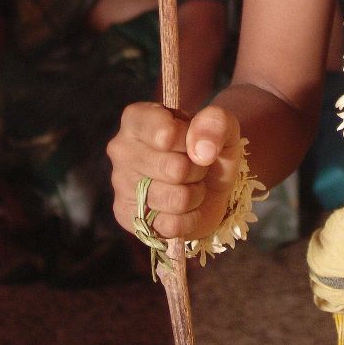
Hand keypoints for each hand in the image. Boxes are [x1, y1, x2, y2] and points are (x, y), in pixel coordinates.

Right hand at [107, 102, 244, 242]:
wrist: (208, 184)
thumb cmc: (209, 147)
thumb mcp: (223, 127)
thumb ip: (216, 123)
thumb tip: (202, 150)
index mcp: (138, 118)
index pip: (167, 134)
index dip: (191, 142)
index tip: (193, 140)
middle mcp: (121, 148)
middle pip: (175, 169)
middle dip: (198, 170)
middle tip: (196, 165)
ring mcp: (120, 184)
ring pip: (175, 199)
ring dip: (195, 194)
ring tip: (190, 184)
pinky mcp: (125, 216)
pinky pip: (169, 226)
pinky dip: (188, 219)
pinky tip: (184, 208)